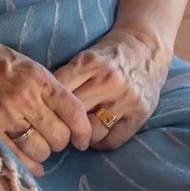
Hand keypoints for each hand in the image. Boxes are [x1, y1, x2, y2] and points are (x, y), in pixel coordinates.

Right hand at [0, 23, 92, 166]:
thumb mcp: (24, 63)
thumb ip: (44, 87)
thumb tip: (63, 112)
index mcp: (38, 78)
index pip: (73, 111)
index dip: (83, 131)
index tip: (84, 139)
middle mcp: (25, 99)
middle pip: (59, 136)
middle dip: (62, 143)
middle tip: (55, 140)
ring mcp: (5, 116)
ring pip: (40, 150)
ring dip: (44, 154)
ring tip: (39, 150)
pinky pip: (16, 158)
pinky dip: (29, 166)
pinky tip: (32, 166)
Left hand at [50, 28, 168, 151]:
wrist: (147, 47)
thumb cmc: (110, 54)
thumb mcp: (86, 56)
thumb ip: (67, 76)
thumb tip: (42, 103)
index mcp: (90, 63)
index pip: (59, 92)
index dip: (47, 106)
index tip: (44, 113)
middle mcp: (108, 82)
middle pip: (74, 116)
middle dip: (63, 125)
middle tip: (58, 128)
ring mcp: (126, 100)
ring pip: (93, 132)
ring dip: (82, 137)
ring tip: (78, 133)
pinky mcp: (140, 114)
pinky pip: (113, 141)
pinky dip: (101, 143)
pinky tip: (96, 136)